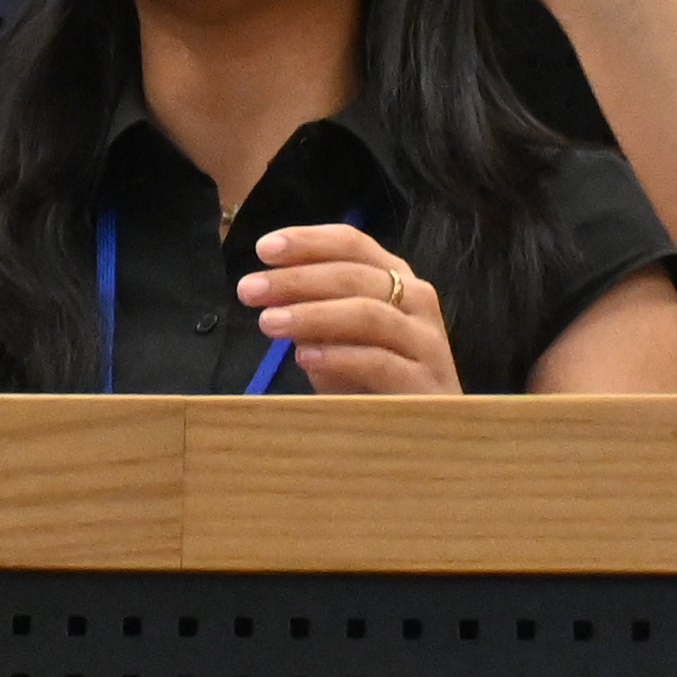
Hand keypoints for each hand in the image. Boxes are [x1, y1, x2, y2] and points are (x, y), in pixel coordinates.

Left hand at [242, 221, 459, 392]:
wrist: (424, 435)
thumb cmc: (374, 383)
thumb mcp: (335, 342)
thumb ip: (311, 316)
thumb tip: (270, 293)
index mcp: (396, 279)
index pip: (352, 244)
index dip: (308, 241)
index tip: (264, 249)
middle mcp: (418, 300)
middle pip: (354, 274)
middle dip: (296, 278)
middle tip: (249, 289)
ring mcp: (427, 342)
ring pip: (368, 313)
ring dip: (312, 314)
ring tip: (269, 322)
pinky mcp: (427, 384)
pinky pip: (380, 361)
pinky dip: (338, 355)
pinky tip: (304, 357)